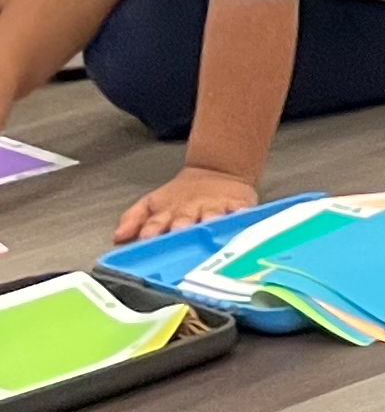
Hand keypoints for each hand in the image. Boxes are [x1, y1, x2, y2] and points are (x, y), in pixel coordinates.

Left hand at [115, 165, 257, 241]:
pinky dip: (241, 215)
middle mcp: (190, 213)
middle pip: (184, 222)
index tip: (147, 238)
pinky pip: (241, 212)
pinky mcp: (238, 206)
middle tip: (179, 234)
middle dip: (181, 228)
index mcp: (167, 214)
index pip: (156, 223)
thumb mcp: (153, 203)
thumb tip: (117, 238)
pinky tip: (240, 218)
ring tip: (210, 228)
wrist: (216, 173)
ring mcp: (214, 209)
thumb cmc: (182, 196)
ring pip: (211, 217)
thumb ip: (134, 219)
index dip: (151, 230)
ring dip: (209, 222)